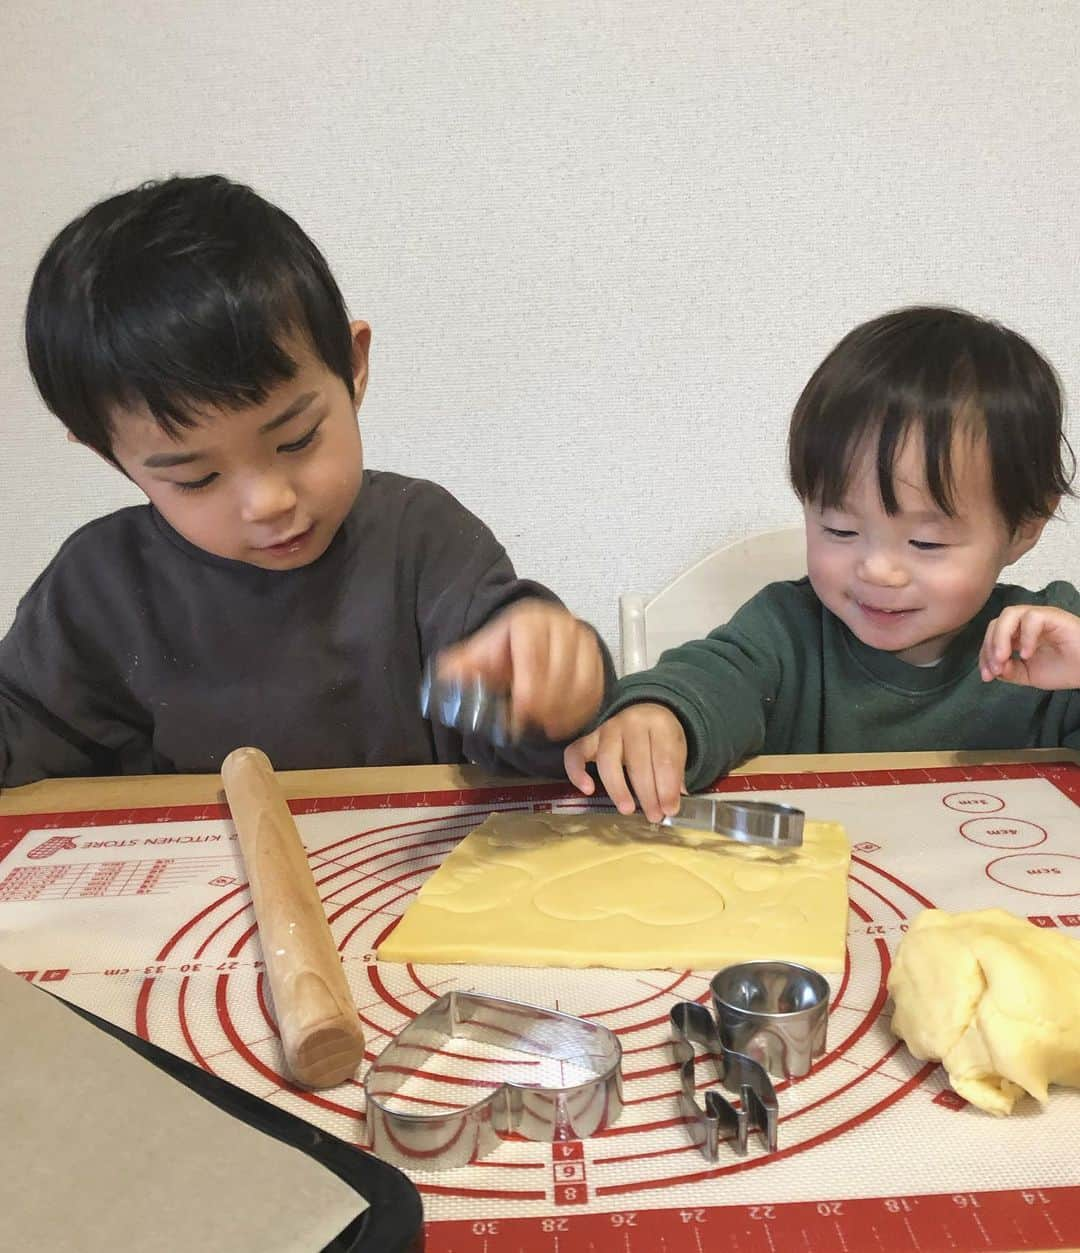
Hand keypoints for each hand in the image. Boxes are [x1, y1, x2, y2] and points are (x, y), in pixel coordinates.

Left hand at [437, 600, 605, 739]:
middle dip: (544, 705)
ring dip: (563, 713)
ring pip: (582, 684)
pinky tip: (561, 727)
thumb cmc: (503, 653)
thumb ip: (462, 667)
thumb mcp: (478, 656)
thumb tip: (447, 676)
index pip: (533, 653)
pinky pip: (595, 692)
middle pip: (560, 672)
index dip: (528, 686)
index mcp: (529, 620)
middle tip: (530, 725)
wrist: (531, 642)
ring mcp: (584, 643)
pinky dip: (579, 714)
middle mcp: (562, 626)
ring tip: (544, 728)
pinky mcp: (598, 662)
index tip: (520, 712)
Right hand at [563, 703, 686, 823]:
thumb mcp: (676, 750)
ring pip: (608, 759)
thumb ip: (675, 776)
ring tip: (627, 810)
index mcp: (659, 723)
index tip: (670, 810)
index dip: (668, 787)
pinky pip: (576, 753)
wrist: (645, 713)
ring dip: (618, 788)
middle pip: (638, 761)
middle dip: (647, 792)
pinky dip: (577, 772)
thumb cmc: (660, 737)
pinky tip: (588, 790)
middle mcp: (632, 721)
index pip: (665, 758)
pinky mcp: (589, 738)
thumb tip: (670, 805)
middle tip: (654, 816)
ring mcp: (608, 728)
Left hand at [979, 605, 1079, 689]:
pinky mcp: (1054, 616)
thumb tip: (994, 669)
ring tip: (1003, 659)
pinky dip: (1025, 636)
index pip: (992, 636)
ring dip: (1001, 638)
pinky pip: (1033, 618)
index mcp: (1018, 633)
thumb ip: (1009, 671)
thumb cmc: (1064, 668)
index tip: (987, 677)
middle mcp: (1026, 622)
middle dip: (990, 647)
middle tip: (994, 669)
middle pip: (996, 623)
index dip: (985, 655)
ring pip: (1010, 614)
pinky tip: (1027, 655)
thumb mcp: (1029, 675)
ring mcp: (1040, 616)